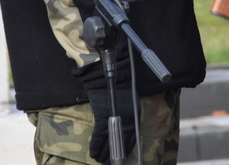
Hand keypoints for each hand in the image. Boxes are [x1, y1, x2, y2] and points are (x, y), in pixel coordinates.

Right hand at [74, 47, 136, 164]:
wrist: (111, 72)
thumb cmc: (119, 83)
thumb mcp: (128, 99)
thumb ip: (125, 112)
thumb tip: (120, 122)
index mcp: (135, 114)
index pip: (131, 138)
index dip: (125, 148)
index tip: (120, 156)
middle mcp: (128, 118)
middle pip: (121, 142)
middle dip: (114, 153)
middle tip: (109, 162)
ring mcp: (116, 117)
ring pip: (110, 141)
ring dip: (103, 152)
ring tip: (99, 160)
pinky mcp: (103, 115)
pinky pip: (100, 135)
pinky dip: (96, 145)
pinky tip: (93, 153)